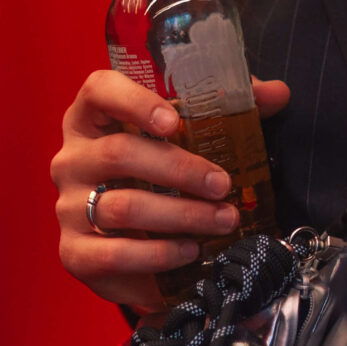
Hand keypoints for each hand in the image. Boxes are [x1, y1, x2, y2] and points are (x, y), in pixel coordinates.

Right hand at [52, 67, 291, 313]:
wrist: (125, 240)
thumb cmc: (156, 173)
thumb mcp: (188, 136)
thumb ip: (228, 110)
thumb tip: (277, 93)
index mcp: (92, 117)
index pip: (98, 90)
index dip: (134, 101)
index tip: (175, 121)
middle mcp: (72, 158)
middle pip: (119, 153)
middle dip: (180, 170)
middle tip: (223, 184)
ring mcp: (68, 206)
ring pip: (122, 206)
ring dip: (181, 216)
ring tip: (222, 221)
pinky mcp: (74, 252)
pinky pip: (113, 253)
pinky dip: (157, 255)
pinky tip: (189, 251)